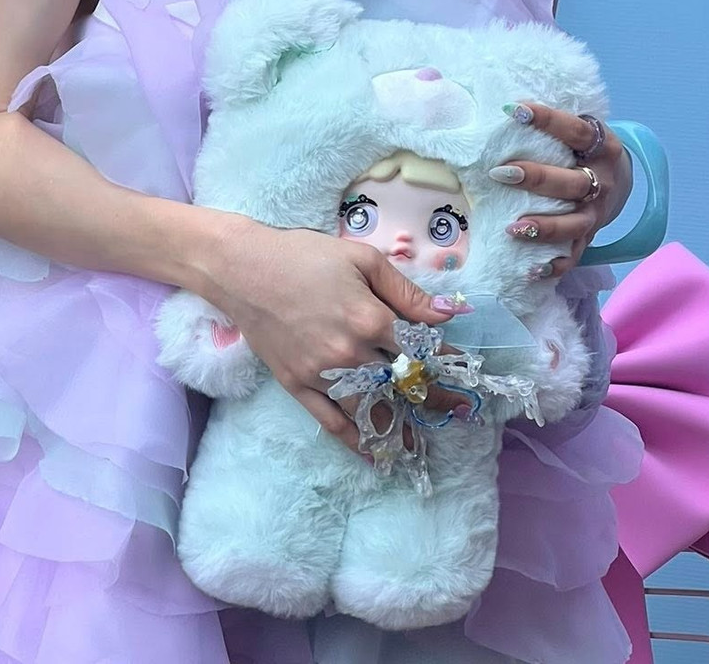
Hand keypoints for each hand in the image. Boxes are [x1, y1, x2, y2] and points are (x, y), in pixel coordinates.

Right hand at [202, 216, 457, 451]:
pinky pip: (331, 422)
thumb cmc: (304, 255)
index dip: (446, 363)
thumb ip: (405, 291)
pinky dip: (356, 441)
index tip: (465, 375)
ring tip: (420, 445)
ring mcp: (322, 375)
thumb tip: (447, 314)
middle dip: (432, 399)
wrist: (243, 269)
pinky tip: (374, 454)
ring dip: (398, 429)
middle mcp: (350, 354)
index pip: (420, 350)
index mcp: (370, 319)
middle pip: (401, 386)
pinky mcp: (297, 386)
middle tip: (457, 413)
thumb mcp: (361, 259)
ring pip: (370, 412)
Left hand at [490, 102, 630, 279]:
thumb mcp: (581, 131)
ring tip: (512, 227)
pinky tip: (530, 270)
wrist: (621, 180)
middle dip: (537, 178)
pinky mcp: (590, 237)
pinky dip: (554, 266)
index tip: (514, 110)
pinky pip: (573, 255)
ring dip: (544, 227)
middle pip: (573, 183)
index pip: (576, 131)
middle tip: (501, 172)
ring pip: (574, 224)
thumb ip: (554, 125)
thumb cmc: (584, 149)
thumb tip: (502, 106)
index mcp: (603, 147)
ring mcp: (598, 213)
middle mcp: (603, 181)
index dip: (548, 120)